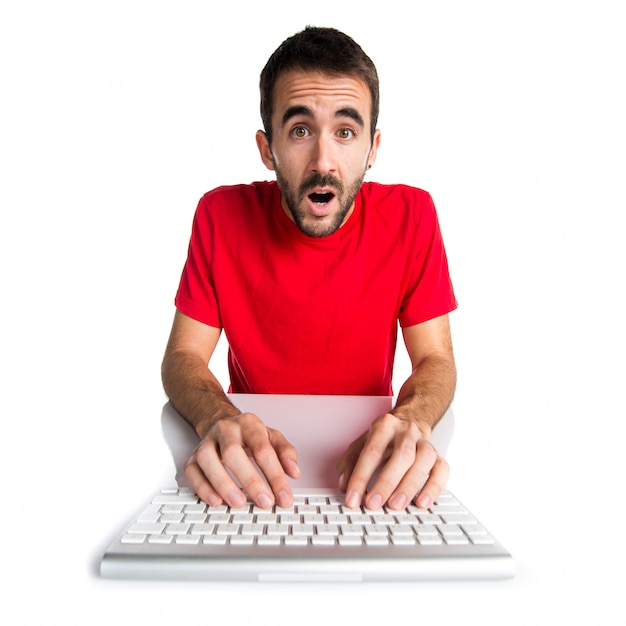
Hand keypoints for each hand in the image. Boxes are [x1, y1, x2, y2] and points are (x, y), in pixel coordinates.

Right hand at [184, 412, 299, 508]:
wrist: (222, 423)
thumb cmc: (249, 435)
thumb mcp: (272, 437)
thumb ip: (286, 453)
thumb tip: (294, 472)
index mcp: (249, 424)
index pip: (263, 449)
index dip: (275, 475)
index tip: (284, 496)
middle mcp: (225, 430)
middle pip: (233, 452)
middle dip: (250, 480)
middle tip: (264, 502)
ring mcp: (206, 442)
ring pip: (208, 460)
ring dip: (223, 484)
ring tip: (239, 503)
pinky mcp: (193, 456)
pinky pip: (192, 471)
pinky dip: (202, 488)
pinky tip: (216, 501)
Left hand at [337, 413, 448, 509]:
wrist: (409, 420)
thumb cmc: (383, 438)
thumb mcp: (361, 444)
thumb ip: (350, 463)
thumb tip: (344, 486)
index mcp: (384, 426)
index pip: (372, 451)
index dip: (360, 477)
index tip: (353, 498)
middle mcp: (406, 431)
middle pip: (401, 455)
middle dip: (386, 482)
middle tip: (374, 504)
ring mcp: (425, 442)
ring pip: (424, 460)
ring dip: (410, 485)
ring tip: (396, 505)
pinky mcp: (438, 455)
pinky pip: (442, 469)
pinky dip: (434, 487)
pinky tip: (422, 502)